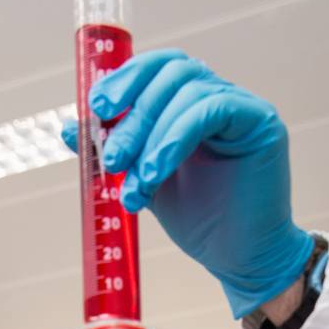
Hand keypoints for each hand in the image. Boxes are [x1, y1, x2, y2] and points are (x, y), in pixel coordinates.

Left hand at [62, 50, 312, 317]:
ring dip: (152, 136)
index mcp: (190, 103)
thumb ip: (115, 152)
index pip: (156, 68)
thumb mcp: (144, 180)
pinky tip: (157, 173)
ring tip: (137, 181)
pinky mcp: (260, 121)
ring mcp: (241, 105)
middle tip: (112, 158)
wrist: (238, 260)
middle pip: (170, 73)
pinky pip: (212, 110)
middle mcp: (217, 96)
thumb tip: (68, 129)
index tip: (96, 109)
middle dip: (133, 114)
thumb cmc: (200, 221)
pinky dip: (176, 139)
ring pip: (187, 92)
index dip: (124, 80)